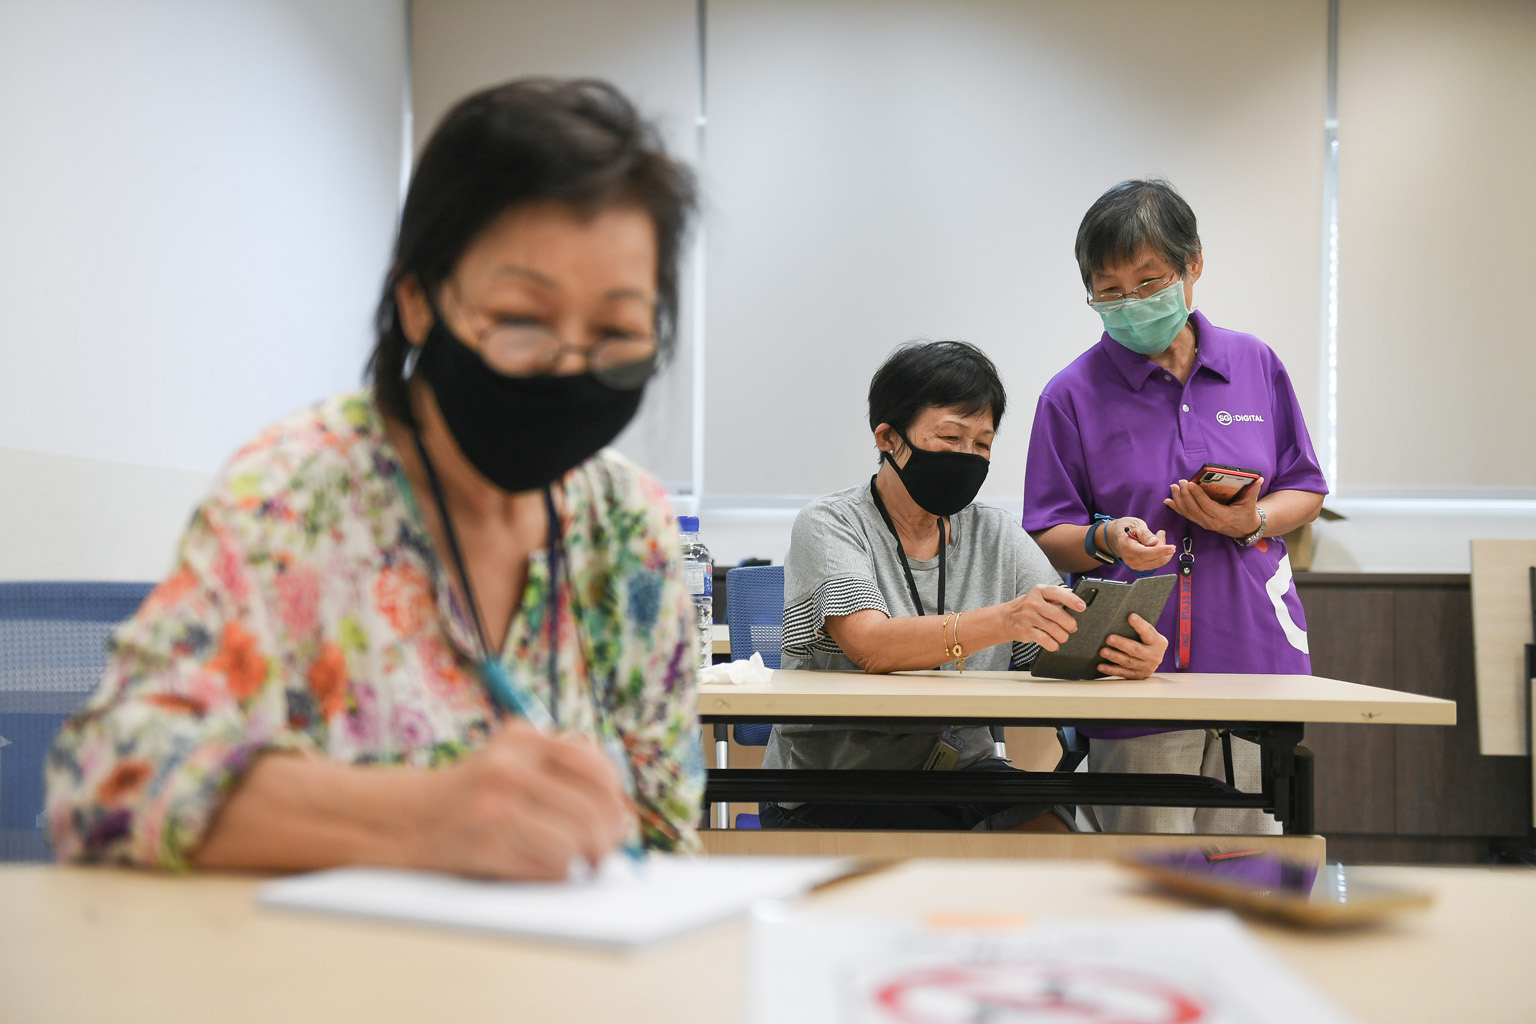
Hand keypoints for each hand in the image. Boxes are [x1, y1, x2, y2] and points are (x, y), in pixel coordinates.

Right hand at [408, 720, 634, 879]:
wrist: (408, 818)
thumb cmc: (474, 793)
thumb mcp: (512, 759)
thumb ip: (561, 769)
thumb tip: (623, 812)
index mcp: (521, 739)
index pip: (594, 766)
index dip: (615, 797)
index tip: (618, 815)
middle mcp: (509, 767)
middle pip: (591, 808)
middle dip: (609, 835)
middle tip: (608, 848)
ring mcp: (495, 806)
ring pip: (574, 840)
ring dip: (586, 858)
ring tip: (584, 861)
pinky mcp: (487, 843)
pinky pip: (548, 864)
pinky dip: (561, 871)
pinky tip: (554, 867)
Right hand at [1001, 583, 1086, 651]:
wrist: (1005, 618)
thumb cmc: (1028, 607)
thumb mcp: (1040, 596)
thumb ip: (1056, 597)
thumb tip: (1078, 601)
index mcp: (1040, 591)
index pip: (1057, 592)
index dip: (1071, 600)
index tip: (1082, 607)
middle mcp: (1033, 602)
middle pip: (1058, 614)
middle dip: (1070, 624)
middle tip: (1072, 627)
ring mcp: (1028, 617)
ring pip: (1053, 629)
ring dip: (1063, 636)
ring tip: (1063, 636)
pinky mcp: (1026, 631)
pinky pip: (1044, 640)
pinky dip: (1053, 644)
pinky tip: (1054, 644)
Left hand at [1097, 613, 1167, 678]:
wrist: (1154, 658)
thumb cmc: (1147, 640)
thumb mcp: (1149, 633)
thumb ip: (1139, 627)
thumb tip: (1119, 613)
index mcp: (1158, 642)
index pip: (1148, 632)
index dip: (1140, 625)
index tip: (1130, 616)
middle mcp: (1154, 656)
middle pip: (1136, 650)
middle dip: (1122, 644)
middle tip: (1109, 638)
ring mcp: (1146, 667)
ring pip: (1128, 662)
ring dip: (1114, 657)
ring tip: (1103, 651)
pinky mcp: (1138, 676)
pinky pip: (1123, 673)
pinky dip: (1111, 670)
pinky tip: (1101, 666)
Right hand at [1105, 517, 1175, 570]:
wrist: (1117, 536)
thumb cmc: (1125, 528)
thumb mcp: (1135, 524)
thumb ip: (1144, 534)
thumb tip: (1154, 542)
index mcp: (1127, 548)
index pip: (1145, 553)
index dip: (1160, 551)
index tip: (1172, 548)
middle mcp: (1131, 560)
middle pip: (1154, 558)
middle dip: (1163, 546)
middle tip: (1160, 533)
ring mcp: (1136, 565)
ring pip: (1158, 561)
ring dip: (1162, 549)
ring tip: (1157, 537)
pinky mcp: (1141, 567)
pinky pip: (1156, 563)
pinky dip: (1160, 554)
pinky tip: (1156, 545)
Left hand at [1165, 476, 1264, 538]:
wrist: (1244, 529)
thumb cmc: (1247, 513)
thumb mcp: (1250, 502)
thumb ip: (1253, 490)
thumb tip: (1258, 478)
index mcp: (1223, 517)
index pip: (1207, 505)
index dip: (1197, 495)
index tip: (1190, 484)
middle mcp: (1211, 522)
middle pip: (1194, 509)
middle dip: (1185, 495)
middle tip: (1180, 482)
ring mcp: (1204, 524)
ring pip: (1188, 513)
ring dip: (1178, 500)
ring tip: (1173, 487)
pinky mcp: (1200, 523)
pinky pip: (1186, 516)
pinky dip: (1176, 508)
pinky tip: (1168, 501)